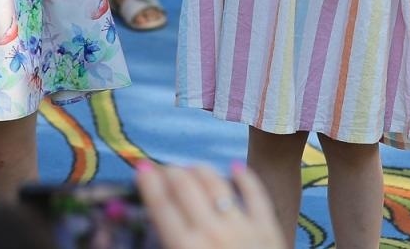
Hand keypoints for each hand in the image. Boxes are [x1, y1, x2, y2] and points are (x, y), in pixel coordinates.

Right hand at [135, 163, 285, 248]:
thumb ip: (171, 246)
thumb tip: (163, 236)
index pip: (162, 207)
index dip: (149, 184)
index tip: (141, 168)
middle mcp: (212, 233)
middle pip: (186, 188)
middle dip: (171, 172)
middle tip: (164, 168)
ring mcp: (243, 227)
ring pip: (217, 184)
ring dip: (201, 171)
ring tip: (191, 168)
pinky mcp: (268, 228)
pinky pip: (256, 194)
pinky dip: (245, 178)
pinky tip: (235, 168)